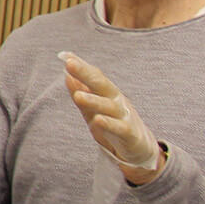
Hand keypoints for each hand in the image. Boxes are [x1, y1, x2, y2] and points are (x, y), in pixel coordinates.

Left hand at [59, 52, 161, 181]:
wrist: (139, 147)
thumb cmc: (113, 123)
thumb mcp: (93, 108)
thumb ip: (80, 92)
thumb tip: (66, 74)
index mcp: (107, 93)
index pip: (94, 76)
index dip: (80, 67)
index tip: (65, 56)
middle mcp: (117, 100)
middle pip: (101, 84)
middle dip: (85, 73)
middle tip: (69, 64)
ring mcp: (124, 116)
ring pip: (108, 106)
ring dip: (93, 100)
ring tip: (77, 95)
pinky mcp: (130, 133)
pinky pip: (119, 127)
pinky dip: (109, 123)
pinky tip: (98, 119)